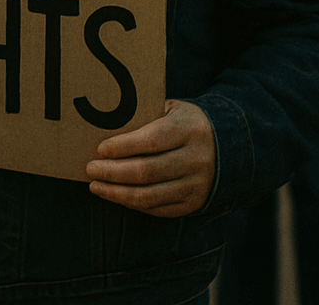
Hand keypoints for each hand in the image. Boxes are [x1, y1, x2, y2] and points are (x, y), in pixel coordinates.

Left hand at [86, 99, 215, 216]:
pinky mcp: (194, 202)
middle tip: (90, 169)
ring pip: (150, 195)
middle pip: (147, 171)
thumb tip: (104, 127)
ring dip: (117, 193)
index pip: (152, 141)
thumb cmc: (184, 124)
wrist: (227, 146)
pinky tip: (117, 195)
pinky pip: (159, 208)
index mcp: (189, 130)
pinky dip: (134, 204)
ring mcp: (197, 184)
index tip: (100, 149)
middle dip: (113, 172)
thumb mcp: (170, 110)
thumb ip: (144, 117)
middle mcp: (196, 160)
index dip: (123, 146)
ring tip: (96, 186)